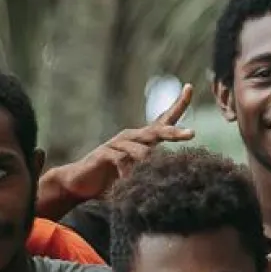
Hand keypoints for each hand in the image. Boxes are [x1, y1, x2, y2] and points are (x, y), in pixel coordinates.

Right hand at [46, 85, 197, 204]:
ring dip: (150, 162)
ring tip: (154, 176)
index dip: (178, 105)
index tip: (189, 87)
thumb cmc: (111, 181)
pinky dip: (129, 171)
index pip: (164, 121)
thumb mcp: (138, 177)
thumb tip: (180, 180)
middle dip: (175, 132)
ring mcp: (118, 143)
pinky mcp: (105, 153)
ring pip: (142, 148)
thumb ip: (153, 174)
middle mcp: (132, 137)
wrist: (79, 184)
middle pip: (157, 130)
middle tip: (191, 134)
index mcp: (143, 141)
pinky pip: (122, 159)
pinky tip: (130, 180)